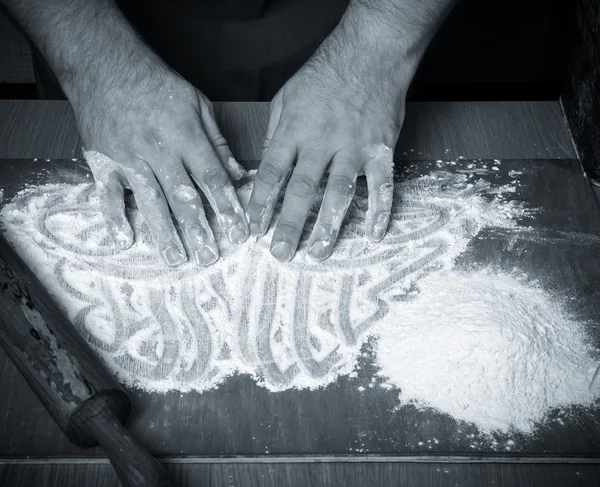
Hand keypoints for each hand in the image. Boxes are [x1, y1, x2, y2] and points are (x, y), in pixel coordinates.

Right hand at [78, 63, 247, 266]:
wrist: (105, 66)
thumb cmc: (157, 85)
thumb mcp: (198, 105)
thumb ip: (218, 143)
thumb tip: (239, 175)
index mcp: (185, 136)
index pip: (212, 178)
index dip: (227, 207)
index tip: (239, 233)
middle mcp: (158, 150)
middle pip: (182, 197)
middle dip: (198, 230)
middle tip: (209, 258)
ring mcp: (127, 157)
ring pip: (149, 201)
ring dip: (163, 233)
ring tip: (176, 259)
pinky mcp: (102, 161)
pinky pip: (107, 193)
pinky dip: (114, 217)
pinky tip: (125, 239)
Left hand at [247, 38, 408, 261]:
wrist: (370, 53)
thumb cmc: (325, 74)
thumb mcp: (287, 97)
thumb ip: (276, 134)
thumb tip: (265, 167)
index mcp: (294, 129)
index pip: (271, 173)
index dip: (260, 204)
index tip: (253, 229)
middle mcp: (322, 141)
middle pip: (301, 190)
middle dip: (288, 225)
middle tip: (281, 253)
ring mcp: (354, 147)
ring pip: (339, 193)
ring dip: (327, 226)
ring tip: (318, 252)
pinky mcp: (381, 149)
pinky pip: (382, 185)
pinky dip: (380, 211)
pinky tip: (374, 235)